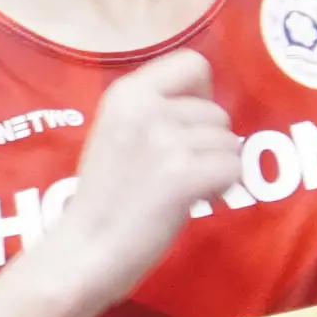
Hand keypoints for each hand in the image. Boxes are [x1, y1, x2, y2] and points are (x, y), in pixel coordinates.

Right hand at [35, 49, 247, 309]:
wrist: (84, 252)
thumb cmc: (103, 201)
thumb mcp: (117, 134)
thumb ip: (154, 113)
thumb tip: (210, 108)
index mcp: (126, 93)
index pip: (192, 64)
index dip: (204, 94)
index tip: (191, 126)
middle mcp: (146, 108)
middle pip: (216, 112)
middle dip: (210, 145)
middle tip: (183, 174)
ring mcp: (164, 141)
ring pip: (229, 142)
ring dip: (216, 169)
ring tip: (184, 190)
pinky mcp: (181, 176)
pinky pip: (232, 169)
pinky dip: (222, 188)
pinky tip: (196, 201)